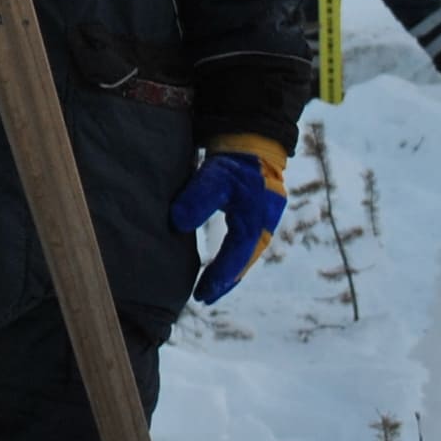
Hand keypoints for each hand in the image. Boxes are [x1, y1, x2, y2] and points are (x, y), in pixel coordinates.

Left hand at [166, 137, 287, 304]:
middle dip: (224, 281)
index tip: (202, 295)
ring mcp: (261, 222)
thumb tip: (178, 224)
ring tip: (209, 289)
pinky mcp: (254, 216)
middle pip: (243, 262)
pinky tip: (218, 266)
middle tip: (203, 298)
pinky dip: (230, 259)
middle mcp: (262, 226)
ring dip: (228, 272)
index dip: (219, 277)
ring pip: (244, 255)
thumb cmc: (236, 160)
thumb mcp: (215, 176)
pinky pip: (242, 245)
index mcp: (256, 221)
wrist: (253, 141)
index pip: (236, 257)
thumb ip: (198, 198)